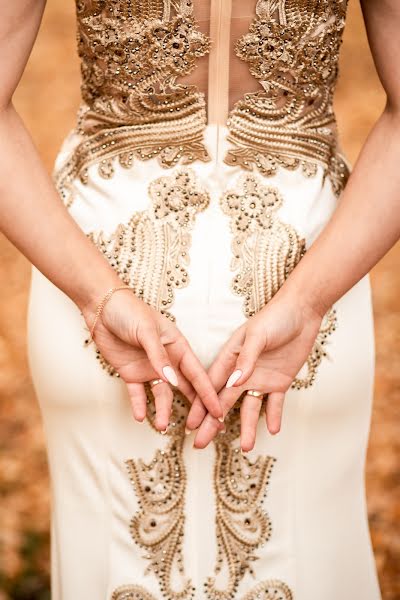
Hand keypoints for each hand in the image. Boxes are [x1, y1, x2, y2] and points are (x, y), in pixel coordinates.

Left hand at [82, 288, 221, 430]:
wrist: (101, 307)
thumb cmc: (129, 311)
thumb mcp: (147, 331)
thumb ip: (159, 356)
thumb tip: (173, 381)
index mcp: (178, 347)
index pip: (197, 374)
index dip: (208, 393)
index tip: (218, 411)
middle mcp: (167, 360)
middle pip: (186, 388)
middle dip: (196, 408)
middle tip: (205, 430)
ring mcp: (150, 368)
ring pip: (162, 395)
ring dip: (164, 411)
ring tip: (163, 427)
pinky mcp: (131, 373)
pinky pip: (138, 394)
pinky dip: (140, 406)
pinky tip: (141, 417)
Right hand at [186, 290, 323, 449]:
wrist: (302, 312)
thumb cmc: (275, 317)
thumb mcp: (257, 335)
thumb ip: (246, 359)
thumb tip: (234, 383)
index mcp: (230, 358)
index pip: (212, 386)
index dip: (200, 406)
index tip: (190, 424)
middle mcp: (242, 372)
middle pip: (224, 402)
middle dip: (212, 423)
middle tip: (200, 444)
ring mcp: (260, 378)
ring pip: (250, 408)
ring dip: (247, 427)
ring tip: (245, 448)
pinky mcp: (279, 381)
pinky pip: (275, 404)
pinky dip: (274, 417)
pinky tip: (272, 431)